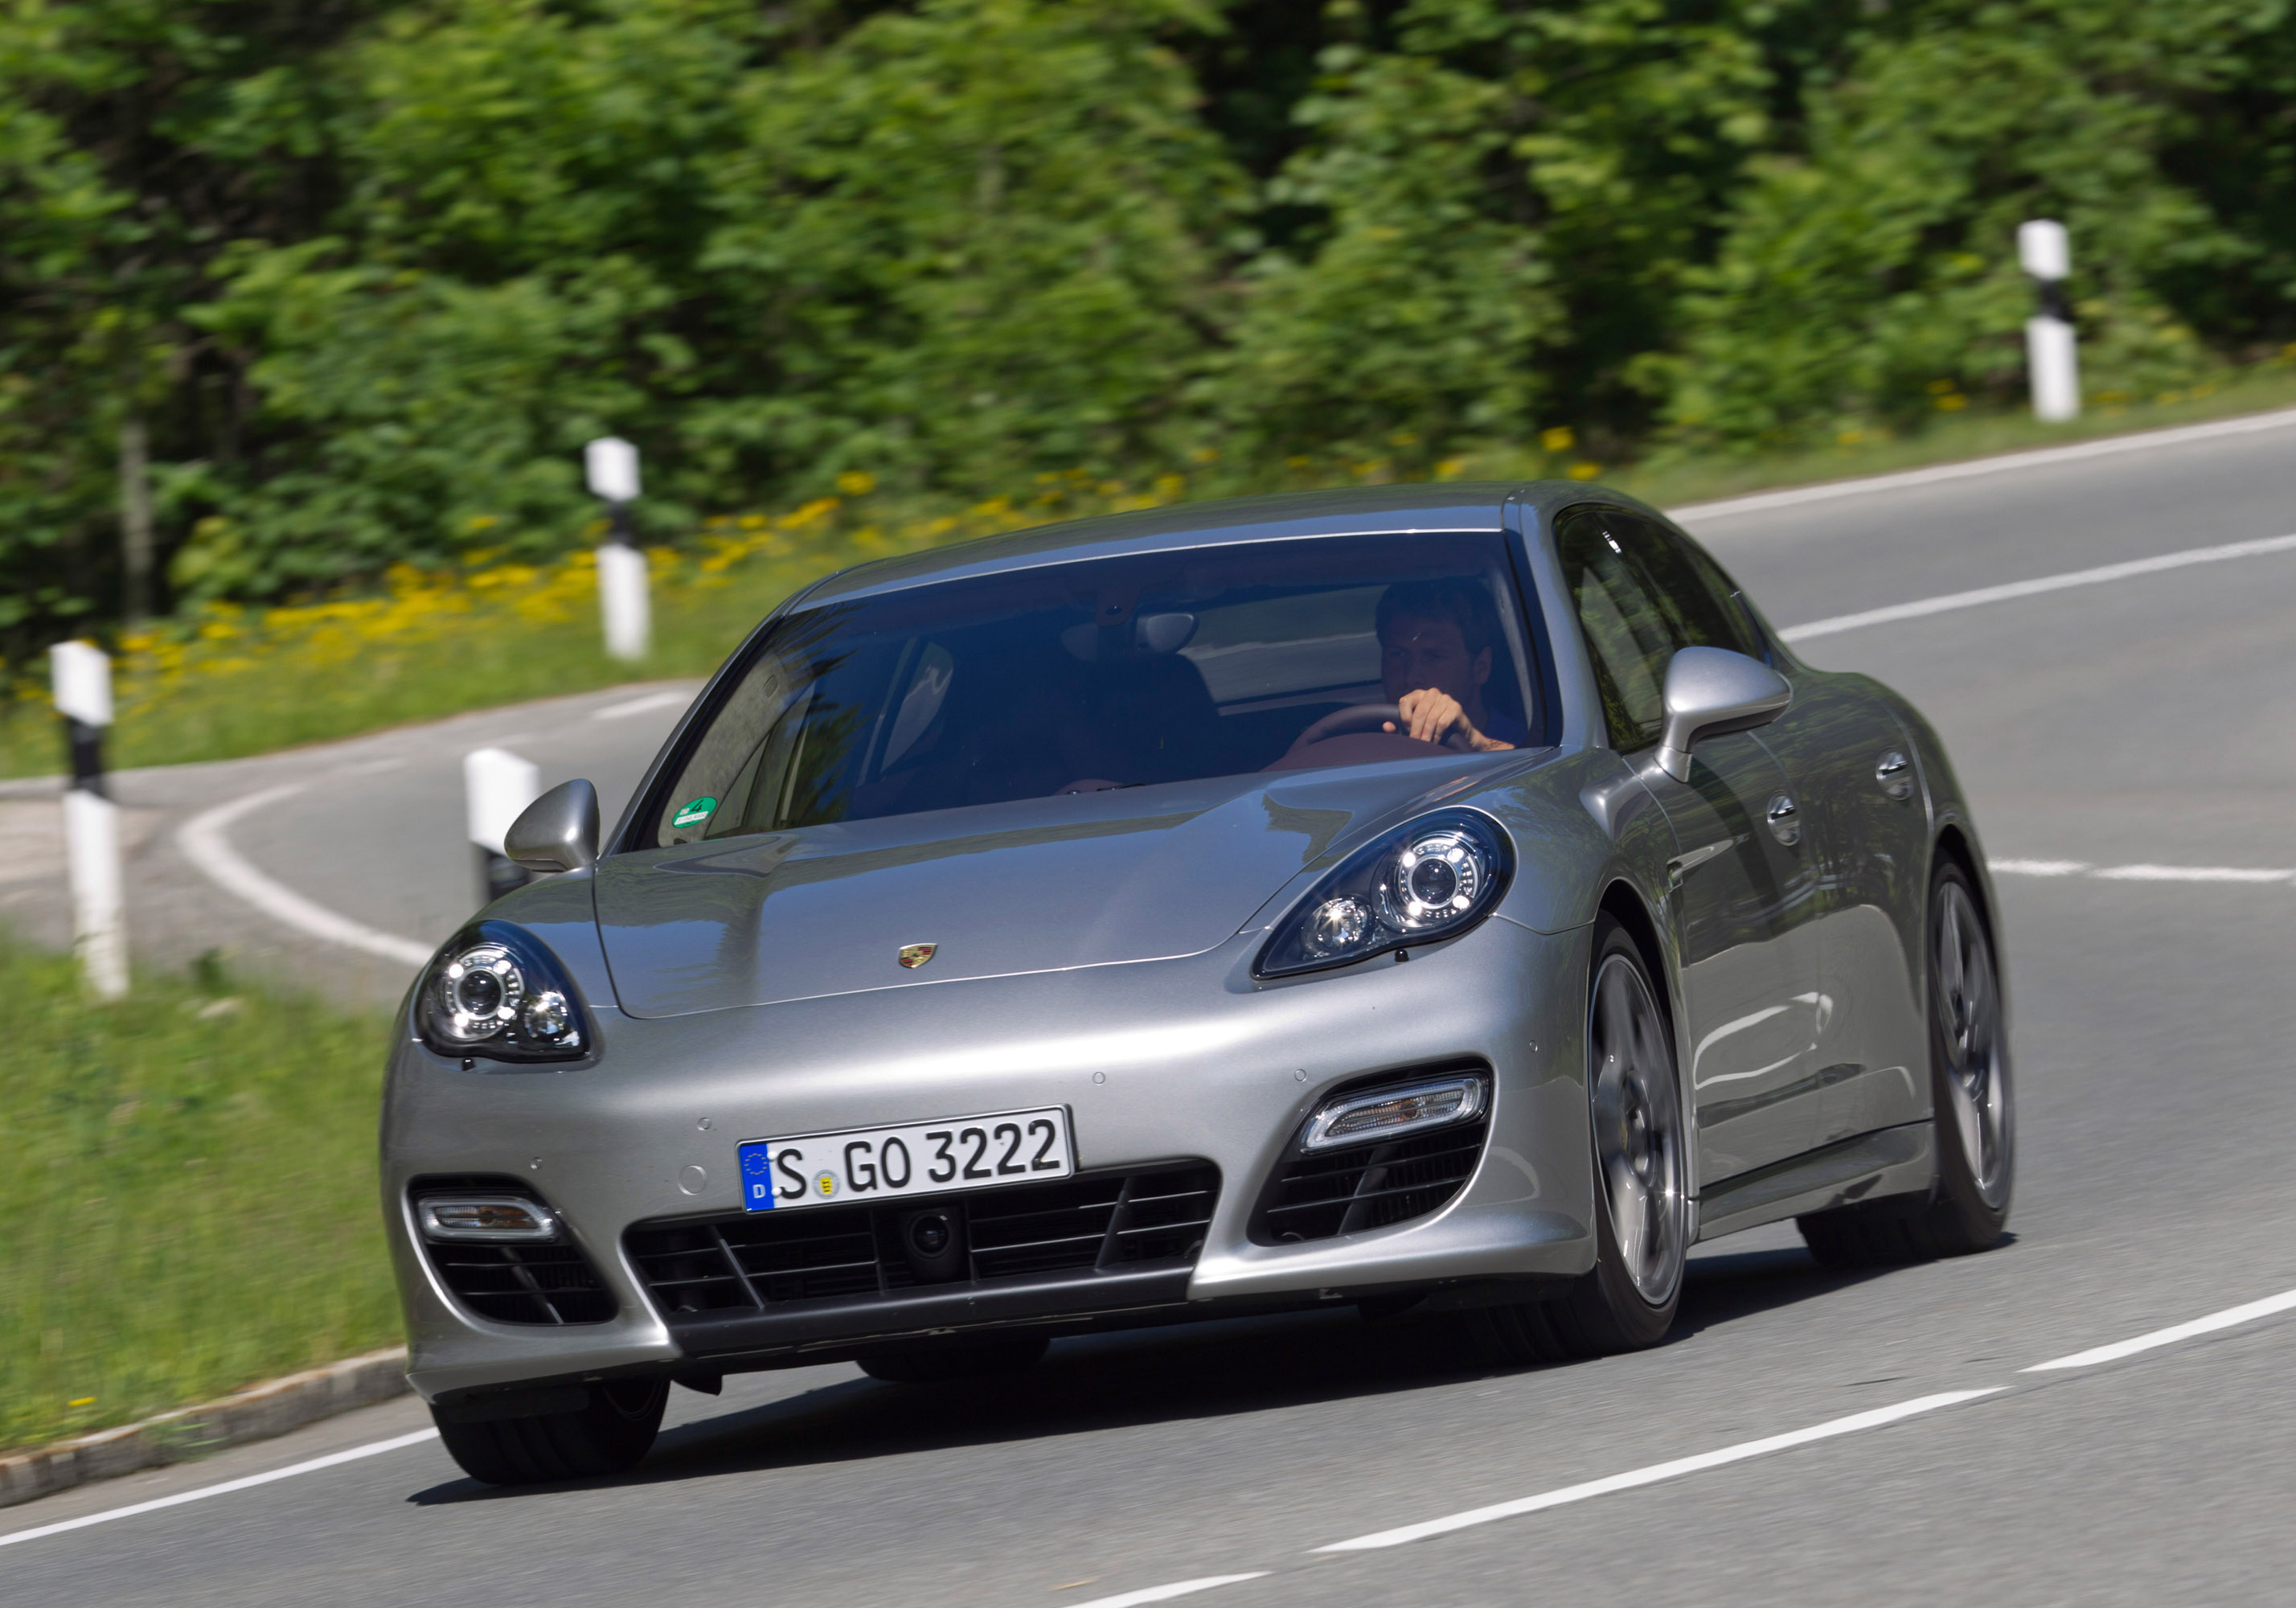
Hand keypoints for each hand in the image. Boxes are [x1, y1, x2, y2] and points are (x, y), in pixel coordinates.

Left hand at [1385, 689, 1514, 751]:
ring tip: (1425, 744)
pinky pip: (1442, 721)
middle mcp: (1431, 693)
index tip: (1407, 730)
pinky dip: (1437, 734)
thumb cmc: (1432, 730)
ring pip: (1431, 717)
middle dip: (1415, 730)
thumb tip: (1385, 726)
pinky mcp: (1455, 707)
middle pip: (1419, 711)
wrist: (1458, 734)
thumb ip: (1398, 727)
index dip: (1404, 718)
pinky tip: (1435, 740)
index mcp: (1418, 694)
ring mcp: (1445, 698)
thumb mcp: (1413, 728)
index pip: (1405, 701)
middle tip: (1415, 743)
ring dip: (1426, 734)